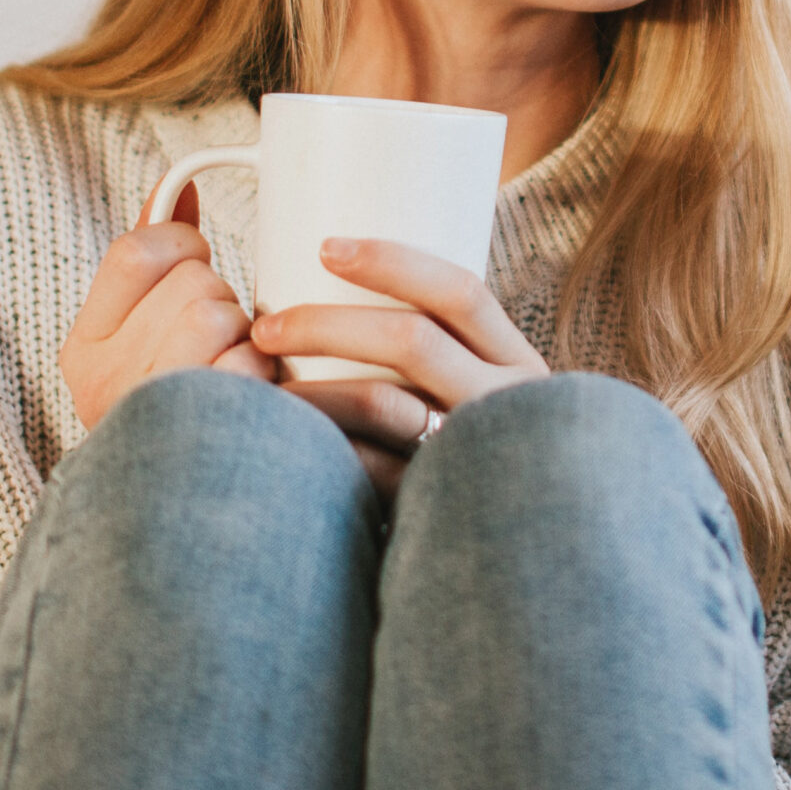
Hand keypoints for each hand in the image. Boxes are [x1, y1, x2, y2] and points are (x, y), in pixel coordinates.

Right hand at [60, 181, 274, 430]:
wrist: (185, 515)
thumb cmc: (181, 404)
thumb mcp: (144, 331)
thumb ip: (155, 257)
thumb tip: (176, 186)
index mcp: (83, 349)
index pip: (136, 251)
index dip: (184, 244)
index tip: (197, 265)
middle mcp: (104, 383)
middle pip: (193, 283)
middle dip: (223, 300)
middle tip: (220, 340)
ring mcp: (150, 412)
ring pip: (219, 316)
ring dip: (246, 338)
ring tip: (236, 371)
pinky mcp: (202, 437)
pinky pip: (249, 365)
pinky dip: (265, 377)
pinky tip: (254, 403)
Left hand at [250, 238, 547, 495]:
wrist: (531, 542)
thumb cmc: (484, 453)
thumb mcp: (489, 395)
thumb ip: (443, 360)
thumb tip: (342, 296)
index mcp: (516, 362)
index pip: (461, 293)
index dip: (394, 262)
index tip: (326, 248)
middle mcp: (505, 402)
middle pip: (413, 340)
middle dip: (325, 324)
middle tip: (265, 327)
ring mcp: (474, 454)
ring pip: (384, 402)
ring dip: (311, 388)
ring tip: (259, 385)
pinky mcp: (440, 502)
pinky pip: (371, 469)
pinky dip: (323, 448)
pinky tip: (285, 444)